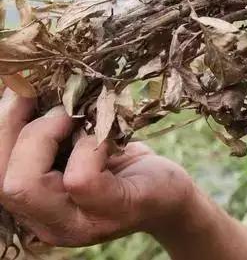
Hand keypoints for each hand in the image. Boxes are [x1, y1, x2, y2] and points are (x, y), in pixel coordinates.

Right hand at [0, 88, 196, 246]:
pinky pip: (81, 179)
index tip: (21, 90)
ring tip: (75, 118)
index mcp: (33, 207)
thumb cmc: (120, 161)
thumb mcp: (77, 142)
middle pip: (3, 183)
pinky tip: (108, 137)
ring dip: (46, 136)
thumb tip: (21, 83)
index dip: (1, 125)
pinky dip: (90, 145)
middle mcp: (48, 224)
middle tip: (55, 106)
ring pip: (27, 185)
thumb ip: (48, 128)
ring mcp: (79, 225)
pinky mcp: (112, 210)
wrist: (170, 190)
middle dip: (16, 129)